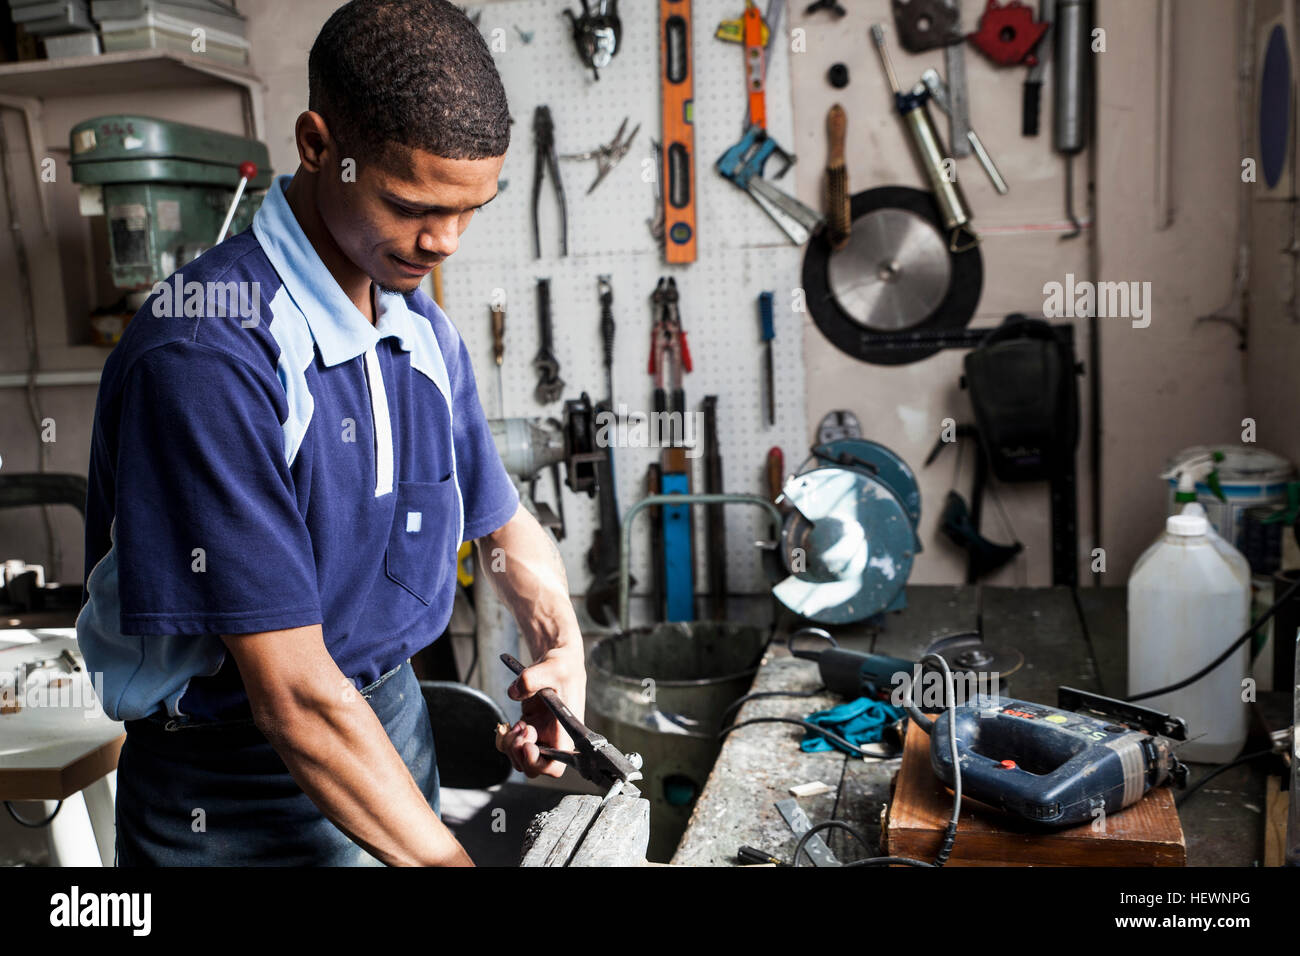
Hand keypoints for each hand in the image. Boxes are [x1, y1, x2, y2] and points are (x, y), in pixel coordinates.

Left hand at [495, 645, 586, 778]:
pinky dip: (506, 739)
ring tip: (515, 725)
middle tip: (519, 731)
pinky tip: (511, 724)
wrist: (558, 661)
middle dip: (520, 755)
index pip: (556, 766)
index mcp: (566, 732)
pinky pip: (513, 746)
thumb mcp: (551, 667)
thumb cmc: (564, 666)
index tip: (528, 745)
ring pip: (521, 759)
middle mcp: (554, 738)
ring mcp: (540, 735)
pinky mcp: (529, 729)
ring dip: (511, 747)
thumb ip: (531, 679)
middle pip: (535, 768)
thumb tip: (513, 692)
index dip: (539, 763)